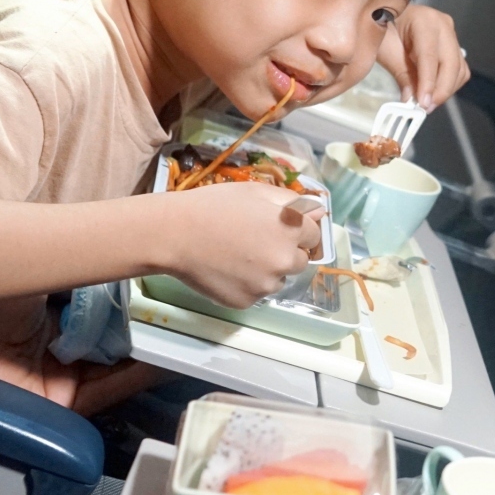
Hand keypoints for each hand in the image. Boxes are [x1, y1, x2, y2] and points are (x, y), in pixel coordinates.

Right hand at [162, 182, 322, 308]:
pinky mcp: (247, 302)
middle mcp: (284, 259)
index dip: (297, 229)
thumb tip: (319, 211)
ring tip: (237, 255)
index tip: (278, 227)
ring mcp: (266, 284)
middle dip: (285, 251)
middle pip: (299, 260)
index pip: (314, 234)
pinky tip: (227, 269)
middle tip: (255, 241)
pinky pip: (257, 293)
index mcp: (290, 228)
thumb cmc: (214, 206)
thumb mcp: (255, 192)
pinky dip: (248, 284)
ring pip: (278, 279)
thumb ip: (292, 201)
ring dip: (267, 270)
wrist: (174, 235)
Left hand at [377, 4, 470, 111]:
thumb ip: (400, 73)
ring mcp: (451, 35)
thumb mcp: (385, 49)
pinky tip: (432, 92)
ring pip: (459, 70)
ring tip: (425, 101)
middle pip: (451, 64)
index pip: (430, 56)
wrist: (388, 14)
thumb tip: (411, 99)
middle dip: (440, 90)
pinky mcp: (453, 46)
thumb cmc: (383, 26)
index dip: (428, 82)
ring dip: (445, 90)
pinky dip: (448, 85)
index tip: (423, 103)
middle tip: (425, 108)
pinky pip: (458, 71)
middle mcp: (443, 25)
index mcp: (424, 20)